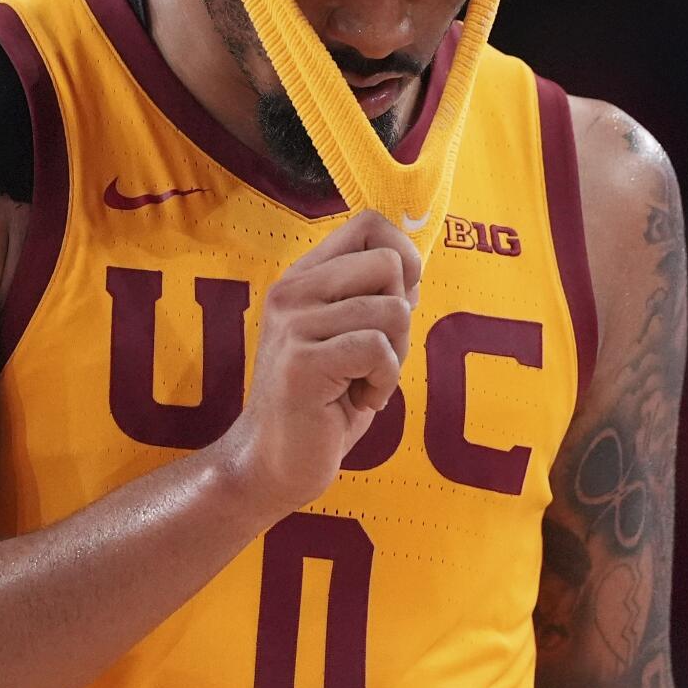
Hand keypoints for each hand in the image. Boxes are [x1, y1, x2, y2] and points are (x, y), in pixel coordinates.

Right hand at [215, 210, 421, 516]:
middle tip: (374, 356)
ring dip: (394, 358)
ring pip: (392, 310)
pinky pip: (378, 350)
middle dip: (402, 316)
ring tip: (360, 383)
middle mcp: (293, 291)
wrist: (274, 462)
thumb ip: (375, 298)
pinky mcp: (302, 362)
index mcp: (305, 278)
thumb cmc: (323, 401)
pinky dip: (384, 382)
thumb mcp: (352, 336)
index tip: (397, 303)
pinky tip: (356, 400)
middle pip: (389, 264)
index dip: (404, 257)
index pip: (369, 224)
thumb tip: (413, 268)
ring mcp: (293, 324)